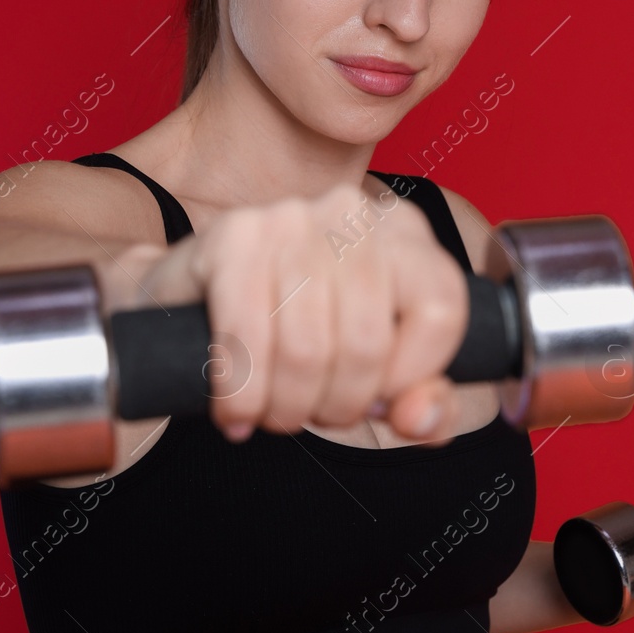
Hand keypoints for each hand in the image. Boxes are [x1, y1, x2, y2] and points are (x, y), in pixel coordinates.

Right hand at [134, 181, 468, 444]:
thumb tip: (421, 419)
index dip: (412, 375)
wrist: (191, 303)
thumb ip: (423, 403)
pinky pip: (248, 339)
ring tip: (273, 414)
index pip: (442, 308)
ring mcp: (290, 217)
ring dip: (286, 408)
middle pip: (369, 341)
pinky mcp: (232, 236)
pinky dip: (242, 395)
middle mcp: (352, 212)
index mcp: (405, 233)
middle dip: (338, 405)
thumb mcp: (375, 371)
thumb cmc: (296, 334)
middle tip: (312, 415)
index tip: (379, 399)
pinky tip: (235, 411)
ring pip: (308, 348)